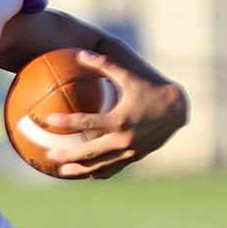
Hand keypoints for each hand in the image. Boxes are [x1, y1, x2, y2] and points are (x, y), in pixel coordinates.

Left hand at [43, 50, 188, 179]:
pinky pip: (113, 169)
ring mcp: (129, 152)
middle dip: (67, 155)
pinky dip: (97, 173)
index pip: (87, 123)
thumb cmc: (150, 88)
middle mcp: (123, 139)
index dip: (67, 122)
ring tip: (61, 171)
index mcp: (119, 119)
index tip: (49, 120)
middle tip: (49, 155)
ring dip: (79, 170)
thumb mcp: (128, 76)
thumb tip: (81, 54)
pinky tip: (84, 173)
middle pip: (89, 152)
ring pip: (100, 166)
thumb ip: (104, 65)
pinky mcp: (134, 158)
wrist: (177, 110)